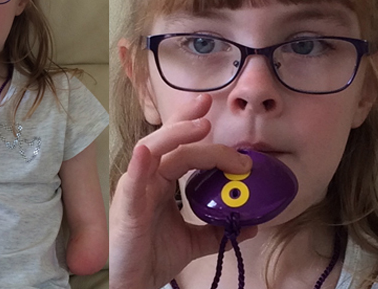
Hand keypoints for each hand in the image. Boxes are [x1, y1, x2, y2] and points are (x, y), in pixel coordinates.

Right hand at [109, 94, 255, 288]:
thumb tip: (250, 223)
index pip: (178, 146)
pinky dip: (138, 166)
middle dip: (185, 121)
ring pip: (151, 152)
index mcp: (161, 182)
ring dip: (175, 136)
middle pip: (166, 142)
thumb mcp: (195, 241)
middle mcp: (147, 180)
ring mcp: (135, 192)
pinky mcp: (127, 210)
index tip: (212, 112)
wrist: (136, 284)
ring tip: (200, 126)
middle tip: (207, 106)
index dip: (191, 125)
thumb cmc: (154, 256)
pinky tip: (145, 153)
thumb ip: (219, 229)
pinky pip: (132, 184)